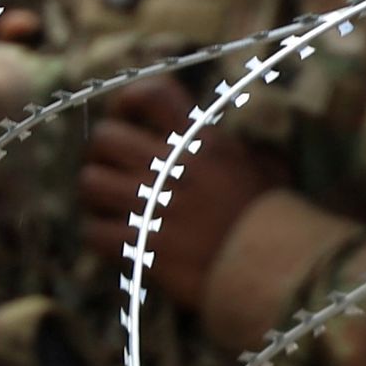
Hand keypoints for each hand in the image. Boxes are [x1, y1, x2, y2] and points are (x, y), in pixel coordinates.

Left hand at [81, 74, 283, 306]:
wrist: (275, 271)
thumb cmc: (274, 220)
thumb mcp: (263, 167)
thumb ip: (234, 149)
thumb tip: (221, 141)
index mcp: (200, 139)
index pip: (151, 94)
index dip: (127, 100)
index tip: (125, 115)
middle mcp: (170, 164)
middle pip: (105, 136)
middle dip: (102, 151)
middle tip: (112, 167)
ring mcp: (151, 205)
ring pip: (90, 181)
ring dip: (95, 193)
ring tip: (110, 204)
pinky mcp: (141, 245)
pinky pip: (94, 231)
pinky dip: (98, 233)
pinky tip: (115, 239)